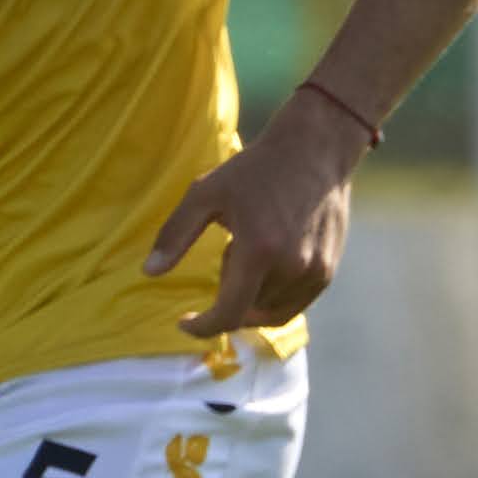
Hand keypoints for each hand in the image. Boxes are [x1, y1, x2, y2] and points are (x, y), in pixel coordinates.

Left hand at [142, 87, 363, 338]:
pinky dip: (272, 298)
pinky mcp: (328, 271)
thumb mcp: (205, 194)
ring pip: (271, 311)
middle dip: (228, 294)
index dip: (203, 327)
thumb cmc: (255, 169)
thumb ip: (175, 234)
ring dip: (251, 297)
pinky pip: (294, 304)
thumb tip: (149, 273)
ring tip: (250, 253)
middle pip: (247, 311)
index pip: (228, 314)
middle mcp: (292, 268)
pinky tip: (267, 264)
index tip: (184, 322)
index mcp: (259, 251)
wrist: (315, 149)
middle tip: (229, 252)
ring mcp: (315, 272)